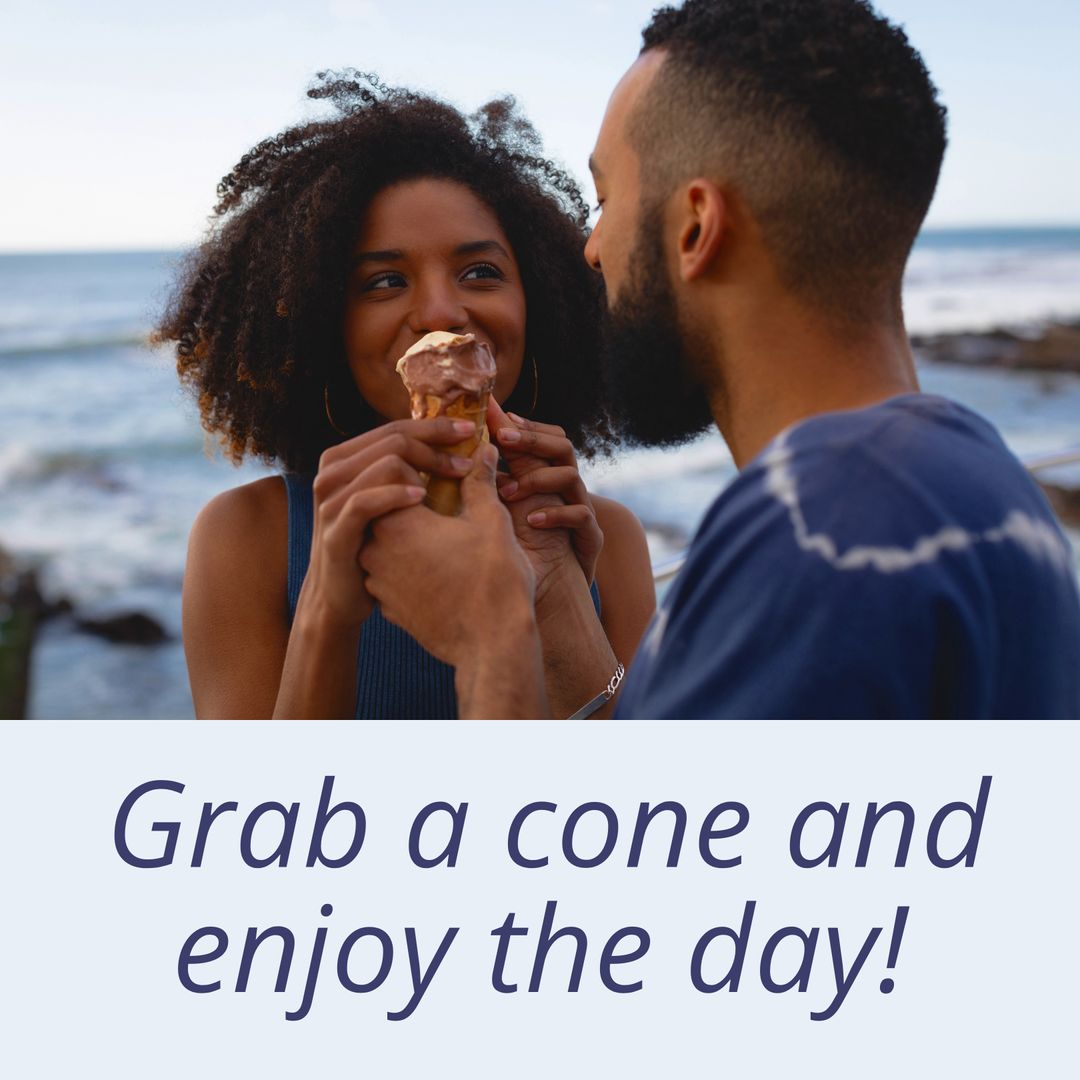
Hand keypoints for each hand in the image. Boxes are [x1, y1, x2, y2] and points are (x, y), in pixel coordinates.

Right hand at [300, 416, 478, 629]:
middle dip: (437, 445)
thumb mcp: (387, 501)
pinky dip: (397, 495)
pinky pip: (366, 501)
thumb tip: (453, 442)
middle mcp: (333, 472)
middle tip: (467, 461)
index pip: (395, 427)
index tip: (469, 432)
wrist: (340, 596)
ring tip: (456, 477)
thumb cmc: (372, 544)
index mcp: (345, 458)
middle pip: (393, 439)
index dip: (435, 427)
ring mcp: (330, 500)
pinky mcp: (335, 529)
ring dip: (425, 467)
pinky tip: (423, 497)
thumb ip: (406, 469)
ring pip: (384, 462)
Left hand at [361, 446, 544, 718]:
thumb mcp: (491, 521)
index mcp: (395, 520)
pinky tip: (437, 567)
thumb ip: (479, 481)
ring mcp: (377, 582)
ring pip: (385, 543)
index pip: (393, 478)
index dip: (420, 470)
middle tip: (442, 500)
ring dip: (406, 535)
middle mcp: (374, 549)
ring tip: (441, 537)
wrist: (492, 645)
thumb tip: (482, 449)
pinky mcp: (386, 607)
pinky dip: (407, 565)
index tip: (444, 473)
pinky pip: (390, 574)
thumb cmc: (495, 579)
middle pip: (385, 508)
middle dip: (410, 501)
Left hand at [488, 398, 603, 596]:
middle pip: (562, 446)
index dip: (524, 424)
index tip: (495, 414)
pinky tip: (532, 521)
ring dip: (536, 479)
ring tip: (507, 492)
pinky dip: (554, 514)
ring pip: (570, 475)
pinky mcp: (590, 537)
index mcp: (549, 477)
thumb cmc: (523, 551)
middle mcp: (568, 489)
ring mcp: (582, 510)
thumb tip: (463, 449)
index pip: (546, 436)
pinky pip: (580, 515)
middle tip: (501, 437)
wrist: (552, 595)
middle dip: (531, 438)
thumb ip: (492, 479)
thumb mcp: (504, 510)